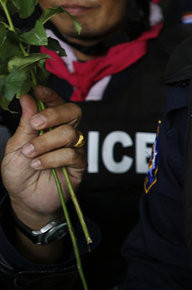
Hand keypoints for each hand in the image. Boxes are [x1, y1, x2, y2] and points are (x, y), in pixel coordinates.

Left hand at [2, 86, 83, 229]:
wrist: (25, 199)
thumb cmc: (20, 172)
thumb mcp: (15, 146)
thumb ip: (25, 124)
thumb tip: (28, 97)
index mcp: (49, 125)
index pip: (57, 103)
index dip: (51, 95)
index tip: (38, 90)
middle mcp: (64, 133)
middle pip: (73, 112)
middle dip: (54, 114)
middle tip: (36, 123)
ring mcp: (73, 149)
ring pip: (69, 133)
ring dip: (46, 142)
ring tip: (30, 154)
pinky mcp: (79, 166)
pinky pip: (71, 154)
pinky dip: (51, 158)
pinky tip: (37, 165)